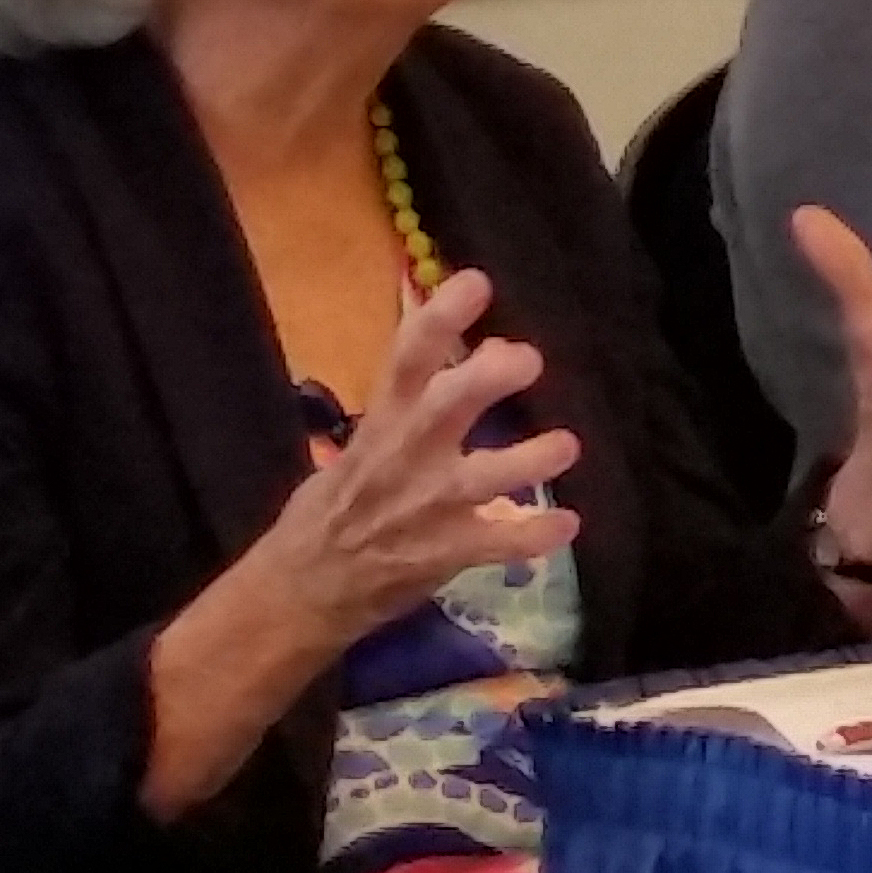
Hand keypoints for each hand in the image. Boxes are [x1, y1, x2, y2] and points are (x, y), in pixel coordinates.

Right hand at [255, 269, 581, 649]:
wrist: (304, 589)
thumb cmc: (339, 503)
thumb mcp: (368, 441)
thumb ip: (423, 399)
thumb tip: (488, 350)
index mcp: (384, 421)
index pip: (408, 357)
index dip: (441, 316)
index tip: (477, 283)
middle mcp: (407, 457)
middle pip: (448, 404)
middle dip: (489, 377)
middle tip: (529, 358)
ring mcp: (428, 508)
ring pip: (486, 478)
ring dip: (530, 459)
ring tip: (567, 444)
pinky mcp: (445, 553)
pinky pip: (498, 544)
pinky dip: (534, 536)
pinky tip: (568, 526)